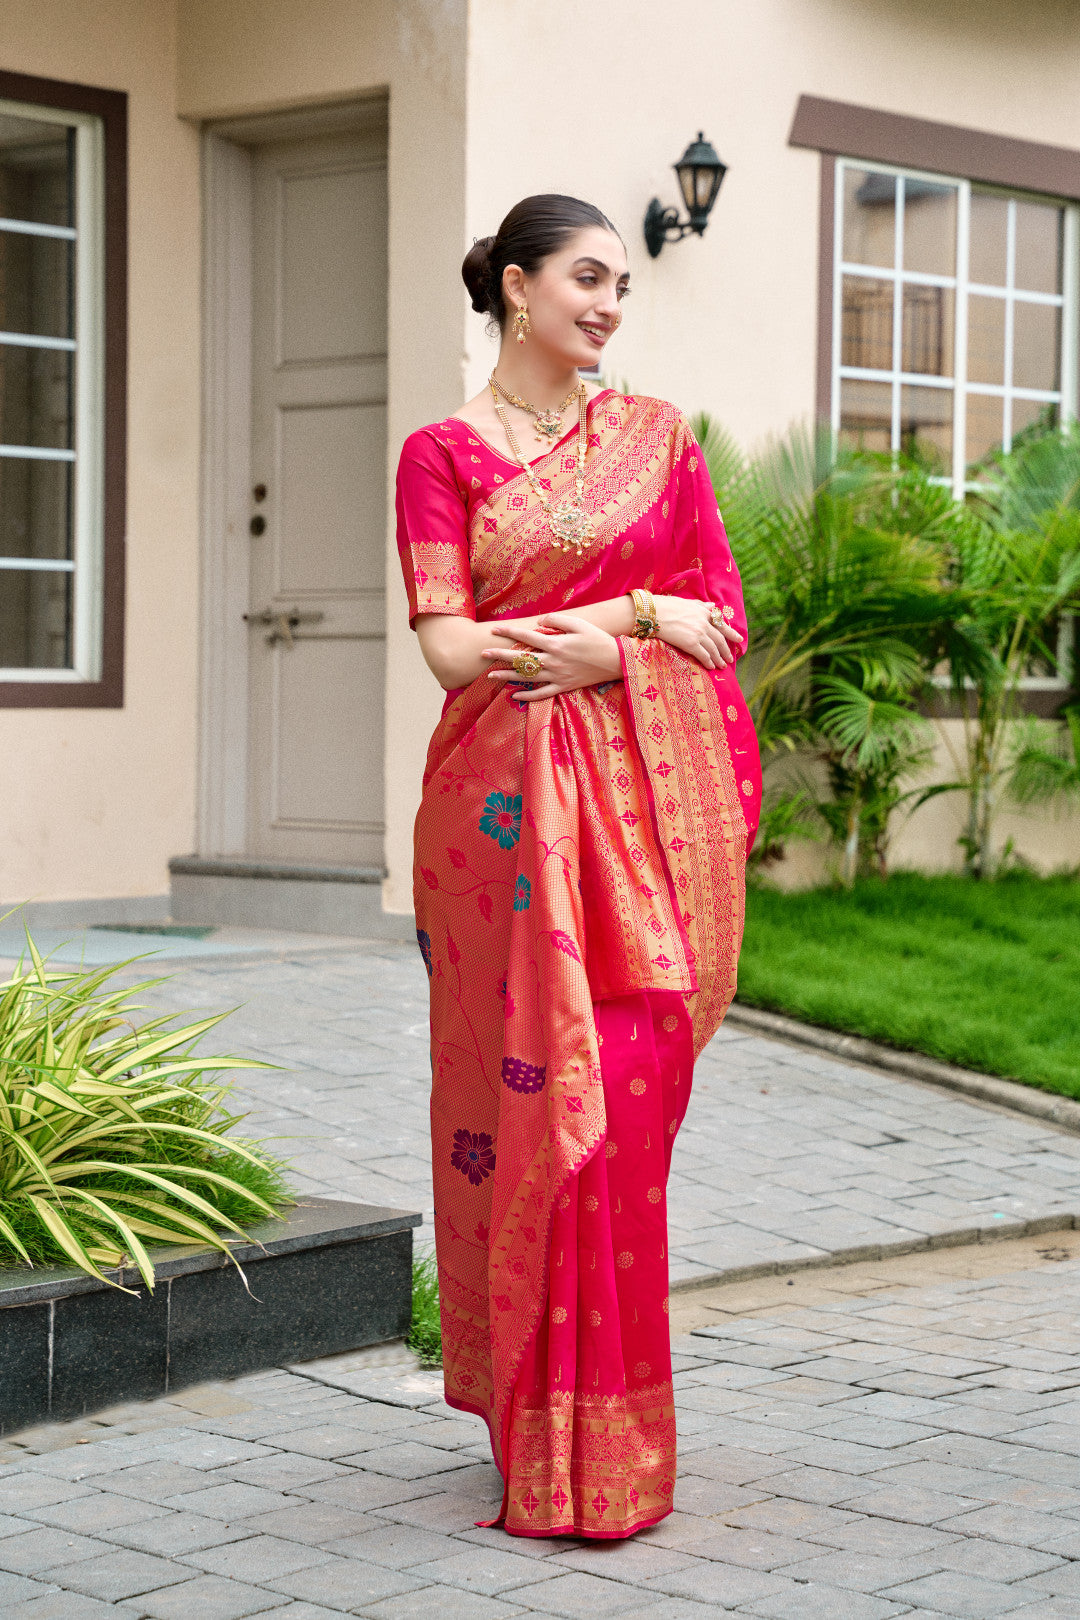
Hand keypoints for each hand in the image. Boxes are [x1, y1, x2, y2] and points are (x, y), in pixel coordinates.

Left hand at [482, 613, 621, 700]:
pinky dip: (527, 696)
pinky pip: (541, 694)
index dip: (509, 633)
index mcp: (555, 644)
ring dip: (507, 676)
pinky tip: (514, 695)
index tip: (494, 630)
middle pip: (521, 659)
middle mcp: (552, 661)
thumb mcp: (578, 623)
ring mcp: (557, 676)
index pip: (526, 637)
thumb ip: (557, 620)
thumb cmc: (597, 638)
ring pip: (527, 677)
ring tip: (490, 675)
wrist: (615, 661)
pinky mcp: (563, 687)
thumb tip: (539, 621)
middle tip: (482, 654)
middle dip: (500, 655)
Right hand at [653, 595, 742, 667]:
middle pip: (720, 639)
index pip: (722, 624)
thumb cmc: (666, 606)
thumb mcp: (687, 602)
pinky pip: (704, 655)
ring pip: (714, 649)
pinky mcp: (691, 643)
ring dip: (719, 659)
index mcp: (704, 612)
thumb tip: (713, 605)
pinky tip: (711, 667)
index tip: (739, 639)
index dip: (731, 633)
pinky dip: (709, 662)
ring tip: (722, 665)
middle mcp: (704, 623)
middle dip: (726, 650)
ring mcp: (699, 633)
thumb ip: (701, 605)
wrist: (654, 613)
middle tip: (730, 658)